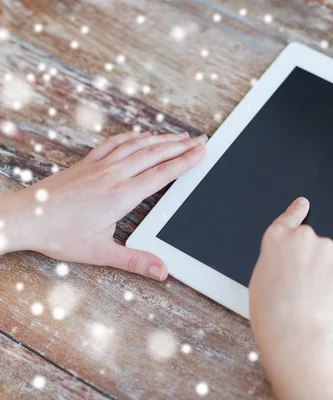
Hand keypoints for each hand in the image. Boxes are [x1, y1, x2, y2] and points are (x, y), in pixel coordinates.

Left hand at [0, 130, 206, 280]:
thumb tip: (162, 270)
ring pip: (138, 145)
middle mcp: (114, 175)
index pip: (162, 174)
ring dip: (162, 138)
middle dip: (182, 145)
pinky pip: (115, 143)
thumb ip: (135, 260)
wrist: (24, 217)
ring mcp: (100, 165)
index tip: (201, 152)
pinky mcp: (87, 162)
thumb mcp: (100, 253)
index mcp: (121, 195)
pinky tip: (141, 134)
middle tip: (201, 139)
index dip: (185, 161)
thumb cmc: (59, 234)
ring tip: (180, 135)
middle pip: (155, 154)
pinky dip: (133, 136)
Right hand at [249, 197, 332, 399]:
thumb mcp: (261, 278)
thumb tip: (288, 259)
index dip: (297, 211)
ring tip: (311, 297)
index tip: (303, 204)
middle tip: (301, 286)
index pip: (289, 217)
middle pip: (309, 243)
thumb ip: (276, 259)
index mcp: (276, 238)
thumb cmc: (272, 313)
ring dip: (323, 271)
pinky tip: (325, 298)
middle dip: (309, 259)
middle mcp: (303, 236)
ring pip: (327, 257)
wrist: (296, 333)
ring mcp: (327, 248)